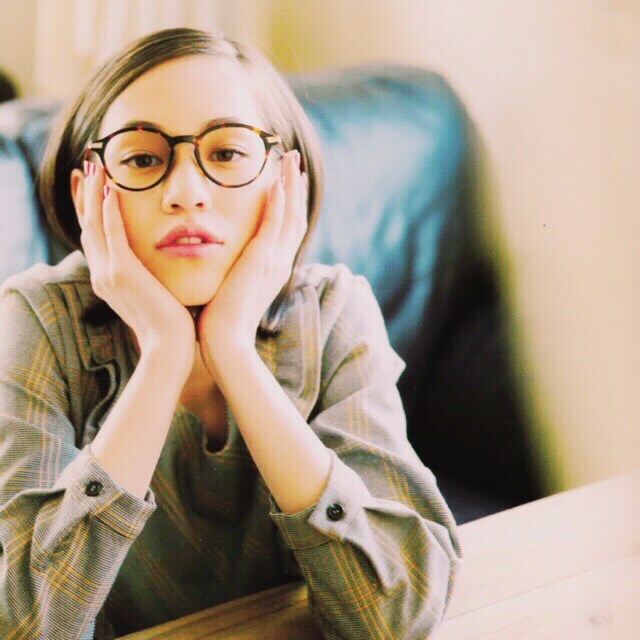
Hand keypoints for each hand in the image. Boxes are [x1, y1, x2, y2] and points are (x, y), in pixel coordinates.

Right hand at [79, 161, 195, 376]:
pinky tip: (110, 190)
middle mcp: (102, 275)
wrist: (170, 348)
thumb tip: (161, 268)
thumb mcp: (154, 296)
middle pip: (88, 226)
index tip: (97, 186)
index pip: (96, 238)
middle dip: (87, 196)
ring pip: (94, 225)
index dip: (92, 211)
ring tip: (96, 167)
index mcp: (109, 281)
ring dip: (93, 194)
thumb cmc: (170, 325)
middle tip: (90, 167)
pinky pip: (111, 234)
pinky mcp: (122, 273)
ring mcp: (108, 274)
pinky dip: (108, 211)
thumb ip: (149, 279)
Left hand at [196, 149, 307, 376]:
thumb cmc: (222, 322)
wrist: (226, 343)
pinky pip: (275, 224)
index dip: (289, 204)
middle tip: (294, 160)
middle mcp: (279, 262)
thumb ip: (232, 275)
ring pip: (290, 215)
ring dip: (290, 185)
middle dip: (295, 187)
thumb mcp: (231, 292)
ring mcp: (274, 261)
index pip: (286, 229)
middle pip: (295, 217)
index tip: (287, 181)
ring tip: (290, 159)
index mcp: (272, 269)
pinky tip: (277, 181)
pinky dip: (278, 201)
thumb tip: (222, 267)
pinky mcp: (262, 261)